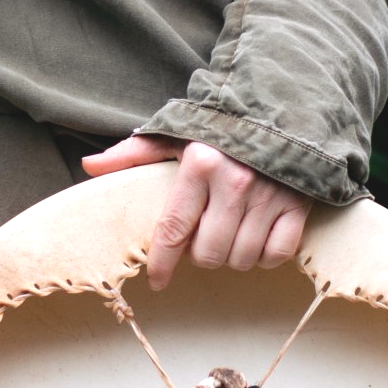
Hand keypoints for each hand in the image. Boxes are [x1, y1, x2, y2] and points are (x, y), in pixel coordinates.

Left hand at [81, 137, 310, 291]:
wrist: (285, 107)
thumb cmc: (224, 125)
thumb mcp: (178, 132)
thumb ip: (134, 152)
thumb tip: (90, 166)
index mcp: (200, 164)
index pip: (173, 230)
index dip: (161, 263)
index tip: (157, 281)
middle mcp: (235, 182)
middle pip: (207, 253)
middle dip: (200, 256)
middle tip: (202, 240)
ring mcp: (269, 195)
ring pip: (241, 259)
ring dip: (232, 257)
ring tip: (230, 236)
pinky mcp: (297, 205)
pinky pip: (277, 254)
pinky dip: (265, 256)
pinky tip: (258, 238)